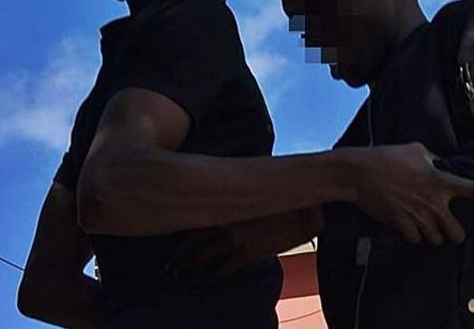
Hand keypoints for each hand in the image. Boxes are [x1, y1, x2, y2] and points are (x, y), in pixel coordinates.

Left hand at [167, 209, 319, 282]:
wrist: (304, 211)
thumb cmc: (278, 198)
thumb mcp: (251, 192)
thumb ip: (232, 197)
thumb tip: (220, 196)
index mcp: (224, 205)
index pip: (191, 219)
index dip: (178, 233)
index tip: (170, 241)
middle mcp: (225, 222)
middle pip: (192, 243)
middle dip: (178, 257)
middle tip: (169, 266)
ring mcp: (236, 239)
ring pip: (203, 259)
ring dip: (188, 269)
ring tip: (179, 275)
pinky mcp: (249, 254)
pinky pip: (222, 270)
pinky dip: (209, 278)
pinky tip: (201, 281)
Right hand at [343, 142, 473, 245]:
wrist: (359, 173)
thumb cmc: (386, 157)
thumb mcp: (415, 150)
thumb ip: (434, 159)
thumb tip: (440, 164)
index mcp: (441, 181)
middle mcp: (434, 203)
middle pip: (457, 234)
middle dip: (452, 232)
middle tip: (443, 224)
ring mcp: (418, 216)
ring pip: (436, 240)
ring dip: (430, 234)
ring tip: (420, 221)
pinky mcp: (402, 225)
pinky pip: (415, 240)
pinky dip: (412, 235)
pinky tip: (404, 223)